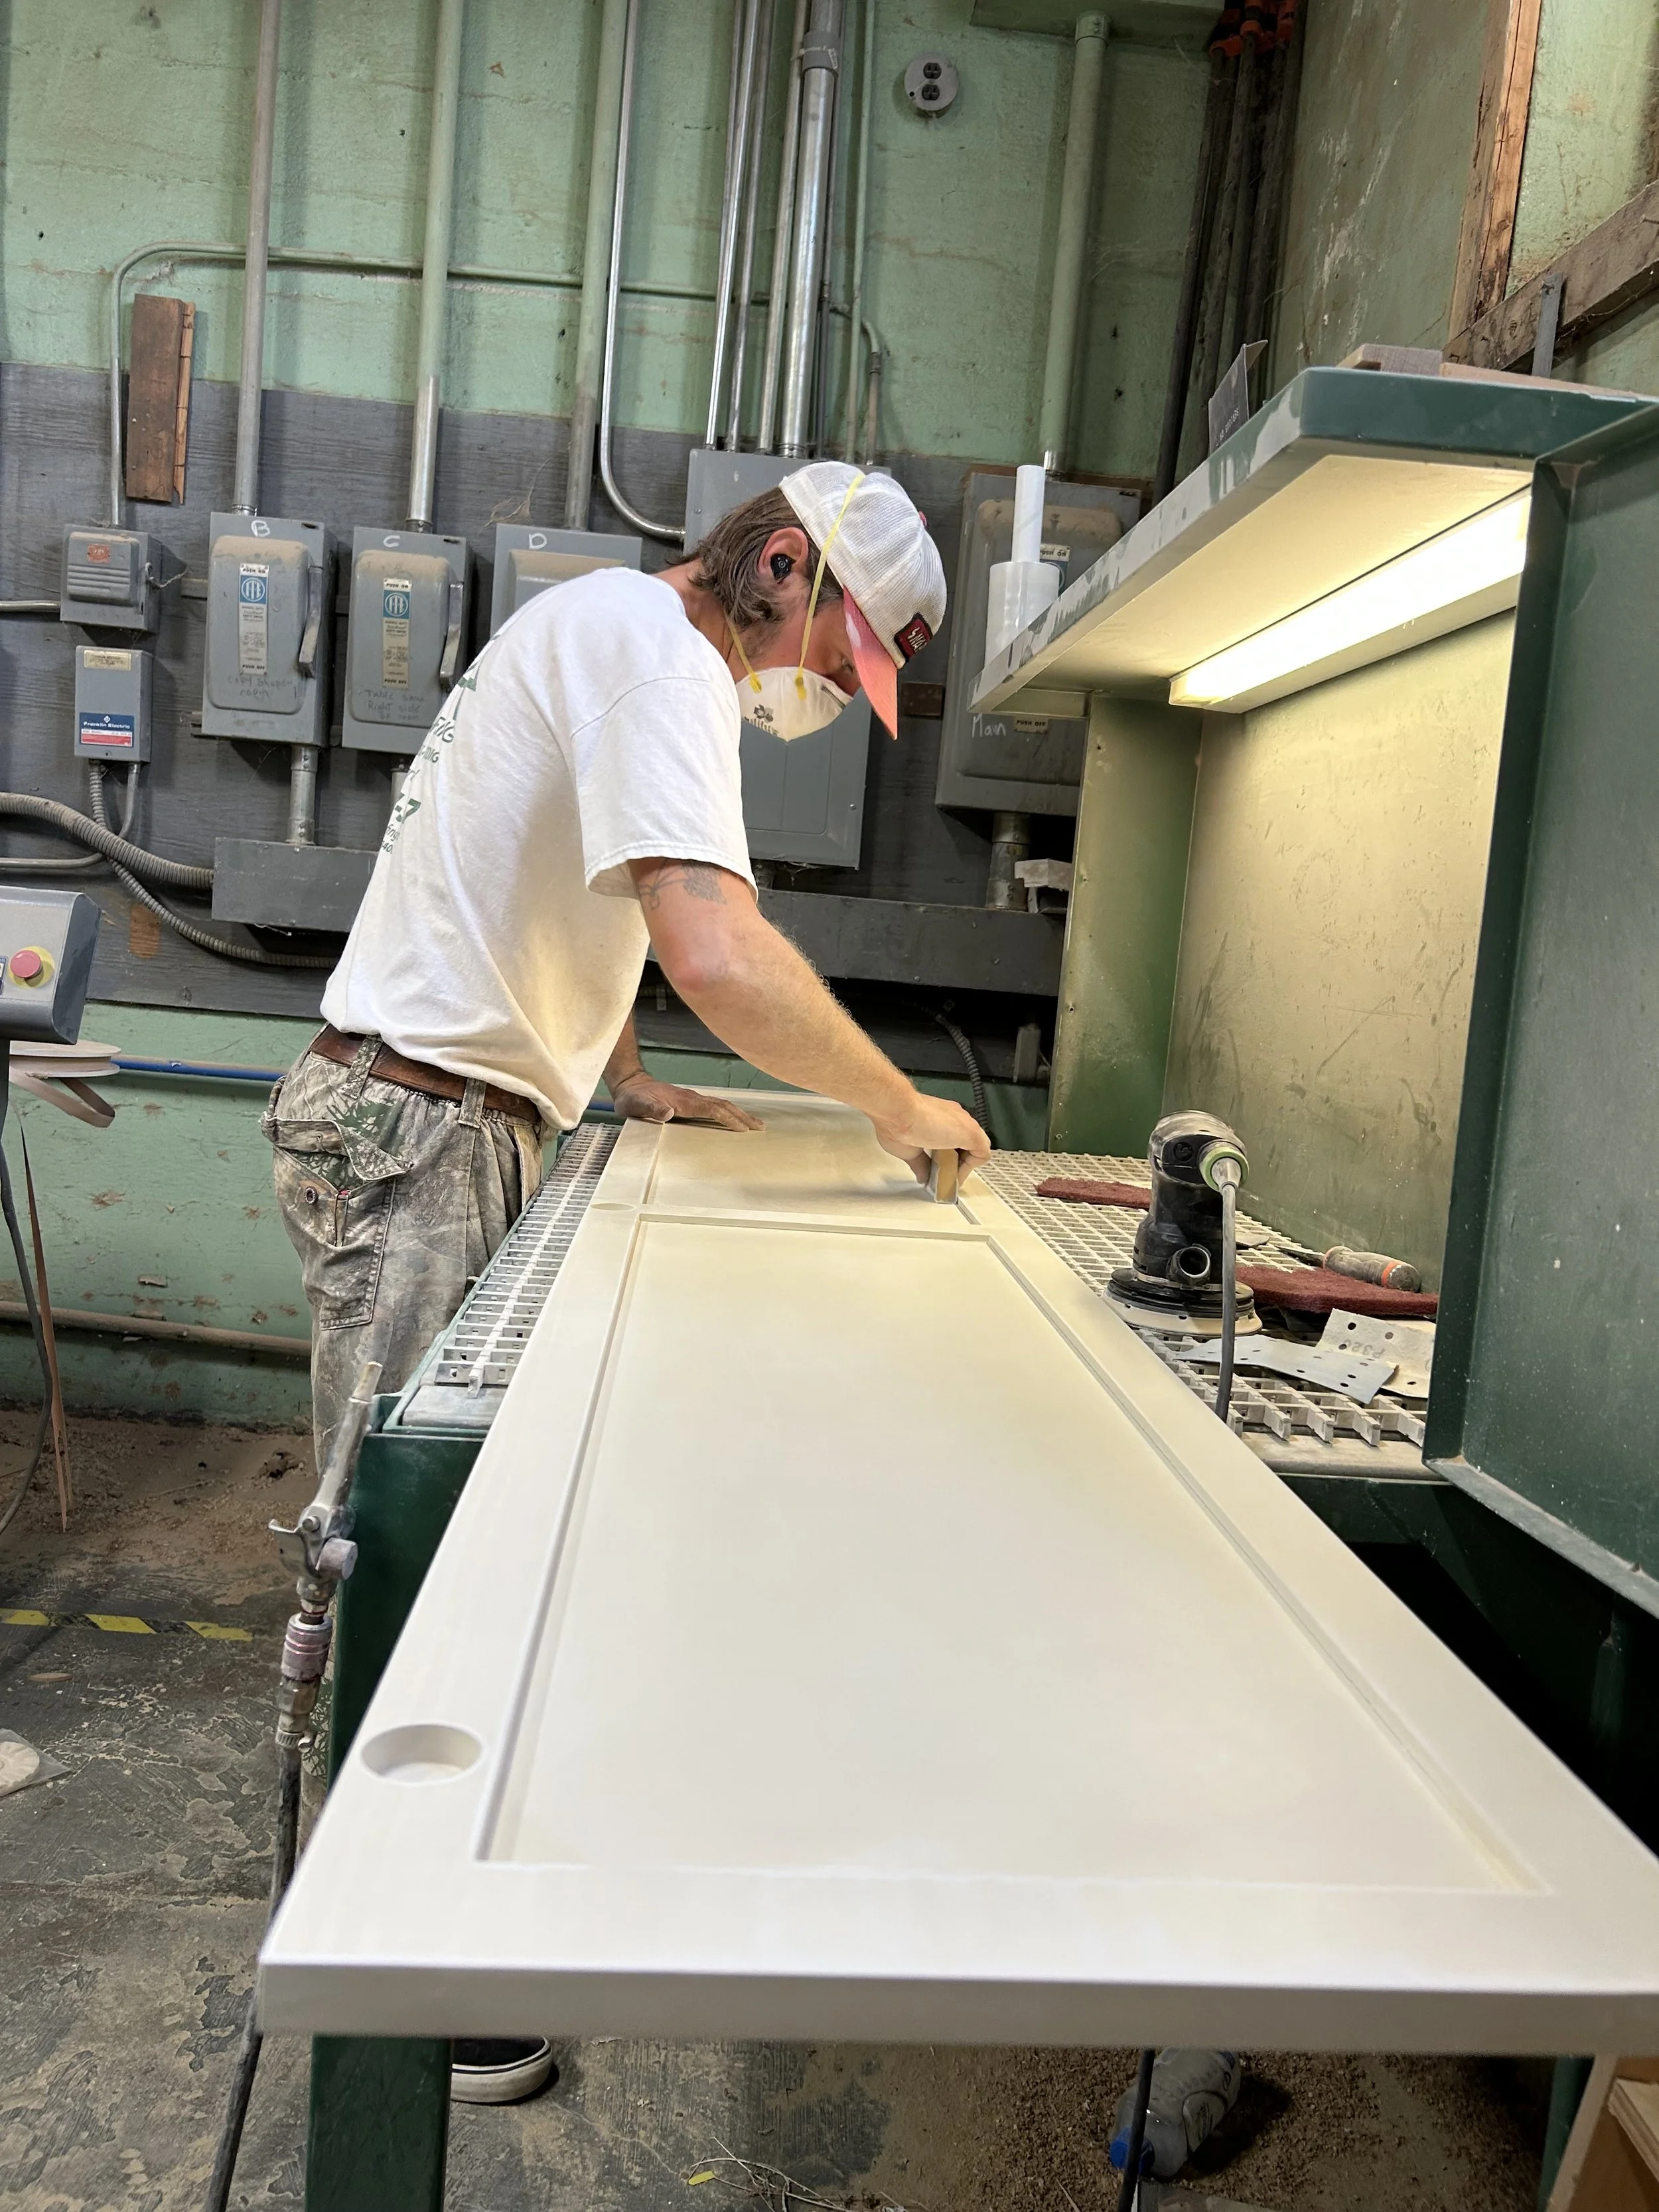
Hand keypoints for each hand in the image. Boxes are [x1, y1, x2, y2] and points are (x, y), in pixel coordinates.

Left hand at [609, 1073, 764, 1132]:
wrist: (630, 1084)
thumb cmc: (633, 1099)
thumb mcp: (636, 1106)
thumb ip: (651, 1110)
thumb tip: (668, 1114)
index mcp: (683, 1102)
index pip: (711, 1109)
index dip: (728, 1118)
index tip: (742, 1129)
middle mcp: (691, 1098)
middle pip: (723, 1105)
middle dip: (742, 1116)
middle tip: (760, 1126)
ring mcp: (692, 1098)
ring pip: (721, 1104)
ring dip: (739, 1113)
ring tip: (754, 1123)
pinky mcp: (690, 1100)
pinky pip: (715, 1105)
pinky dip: (729, 1111)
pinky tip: (733, 1116)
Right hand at [871, 1090, 990, 1184]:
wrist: (897, 1111)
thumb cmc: (896, 1121)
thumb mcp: (909, 1149)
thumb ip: (920, 1163)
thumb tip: (923, 1175)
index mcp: (940, 1117)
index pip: (953, 1137)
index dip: (949, 1155)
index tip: (940, 1167)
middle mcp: (954, 1118)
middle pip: (966, 1144)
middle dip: (956, 1161)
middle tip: (944, 1174)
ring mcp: (963, 1124)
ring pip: (975, 1148)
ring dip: (963, 1165)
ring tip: (948, 1176)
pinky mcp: (971, 1133)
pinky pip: (982, 1154)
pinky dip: (970, 1168)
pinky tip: (954, 1175)